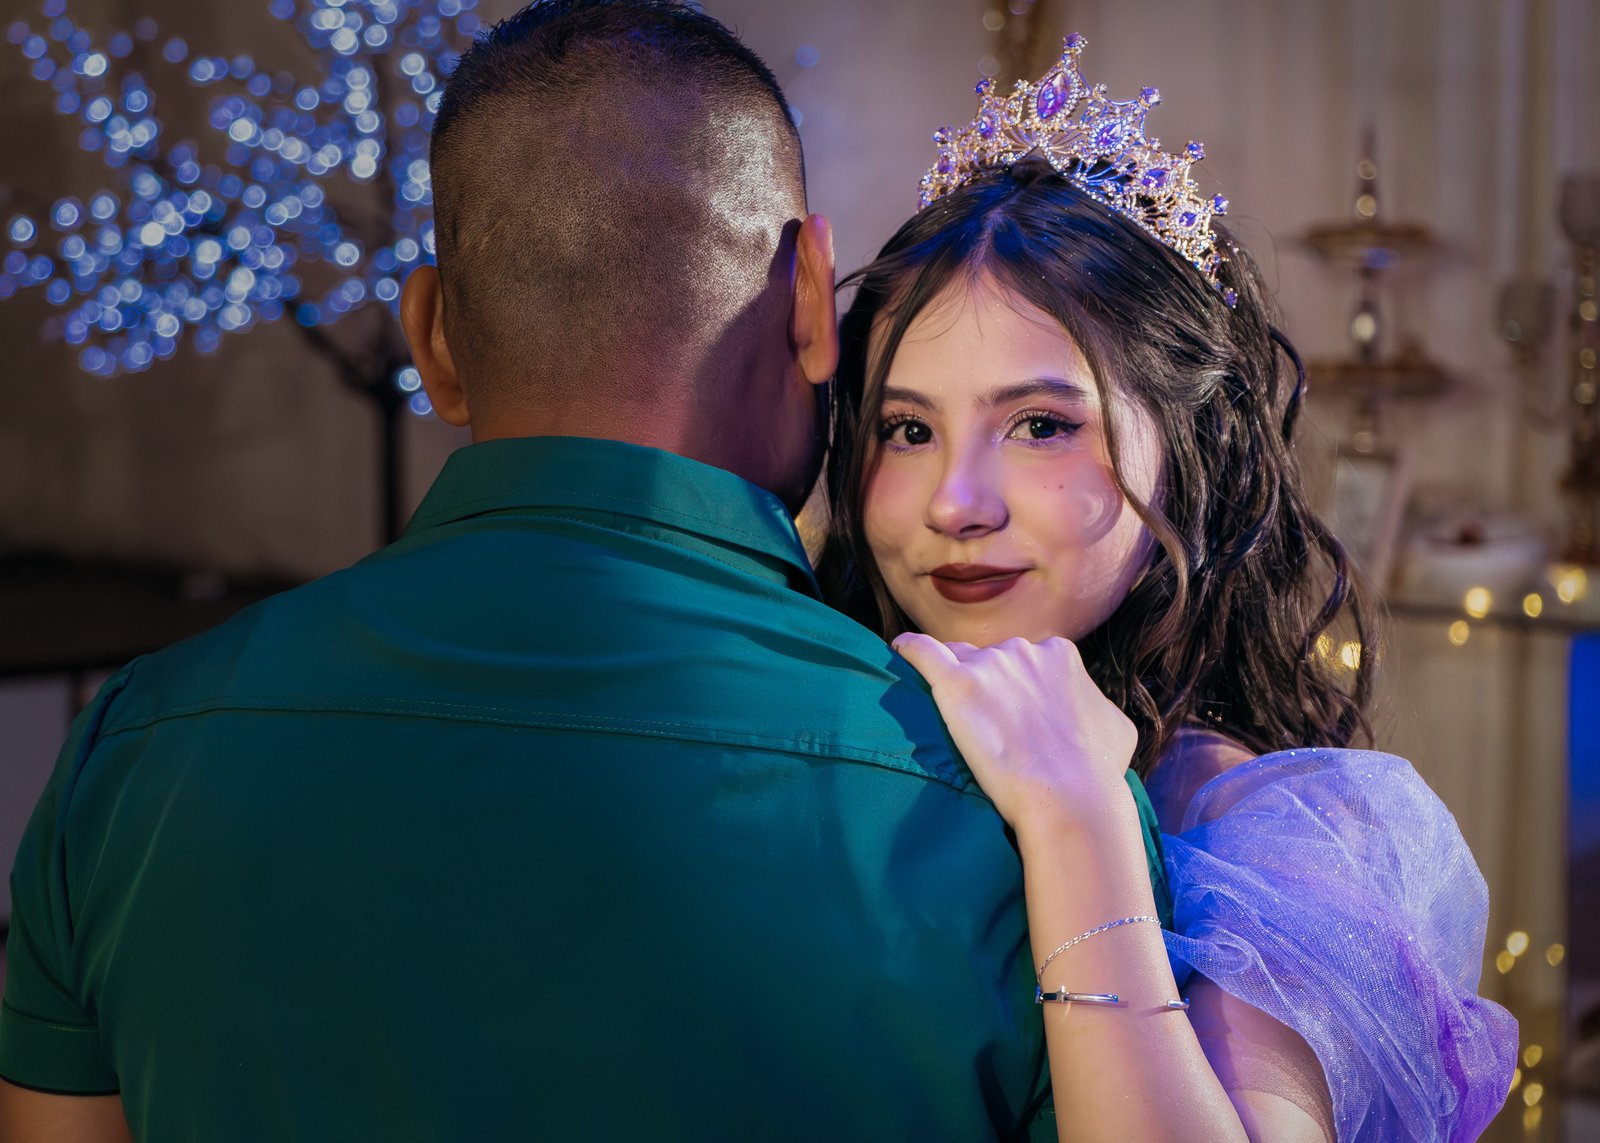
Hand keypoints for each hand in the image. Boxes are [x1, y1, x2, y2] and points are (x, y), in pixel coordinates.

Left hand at [892, 633, 1137, 833]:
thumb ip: (1095, 706)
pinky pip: (922, 650)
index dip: (1014, 685)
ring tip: (948, 712)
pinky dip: (909, 649)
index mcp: (1061, 655)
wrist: (1071, 798)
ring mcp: (989, 665)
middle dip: (986, 683)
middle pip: (989, 657)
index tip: (1007, 711)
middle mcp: (1024, 650)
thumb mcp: (1115, 728)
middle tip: (984, 723)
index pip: (1023, 659)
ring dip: (955, 680)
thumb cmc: (1096, 773)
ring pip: (958, 658)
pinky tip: (898, 652)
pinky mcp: (957, 684)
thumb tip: (1093, 710)